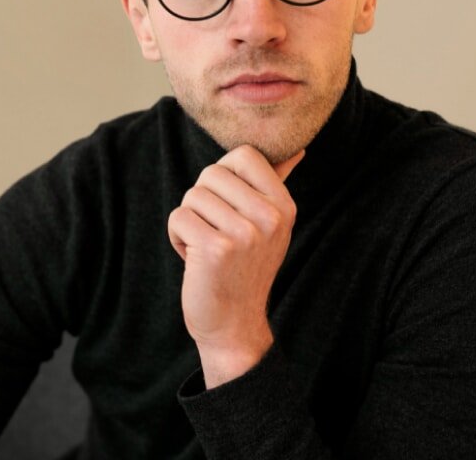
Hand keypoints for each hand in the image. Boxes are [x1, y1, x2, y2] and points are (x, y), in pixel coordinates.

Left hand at [168, 144, 303, 386]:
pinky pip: (178, 217)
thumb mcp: (271, 224)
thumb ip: (277, 183)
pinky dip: (178, 237)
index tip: (228, 203)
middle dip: (202, 200)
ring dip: (190, 222)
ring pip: (192, 196)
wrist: (234, 324)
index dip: (224, 174)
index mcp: (285, 205)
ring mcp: (245, 234)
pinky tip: (195, 259)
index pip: (244, 154)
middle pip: (211, 173)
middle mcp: (271, 217)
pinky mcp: (216, 249)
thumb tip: (297, 150)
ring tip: (207, 246)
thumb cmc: (245, 266)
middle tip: (216, 230)